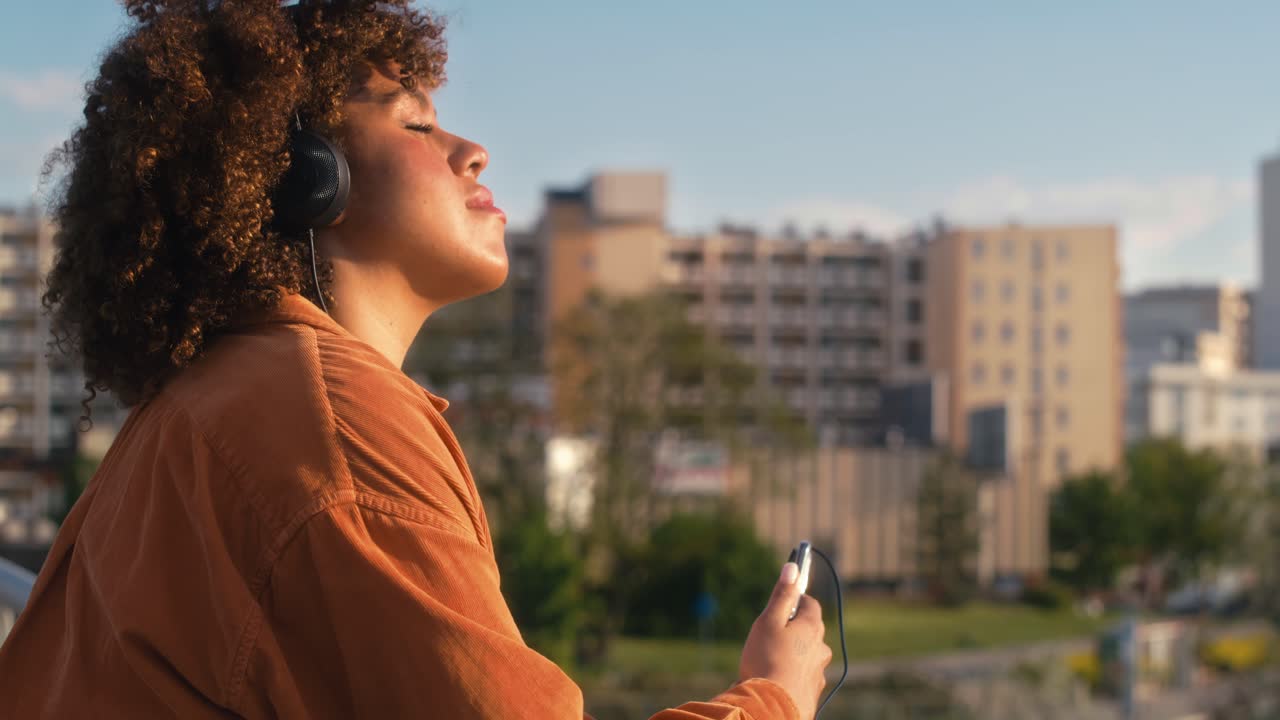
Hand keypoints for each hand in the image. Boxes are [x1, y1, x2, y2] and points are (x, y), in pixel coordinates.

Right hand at [738, 562, 832, 718]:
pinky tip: (775, 679)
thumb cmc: (766, 659)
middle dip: (793, 628)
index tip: (781, 604)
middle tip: (770, 634)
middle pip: (810, 630)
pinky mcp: (812, 693)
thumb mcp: (768, 621)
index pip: (810, 603)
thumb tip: (793, 567)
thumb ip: (782, 595)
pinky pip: (802, 676)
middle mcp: (821, 649)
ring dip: (793, 654)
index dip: (796, 600)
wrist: (771, 707)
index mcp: (812, 628)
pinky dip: (791, 674)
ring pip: (807, 655)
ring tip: (769, 661)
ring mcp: (818, 673)